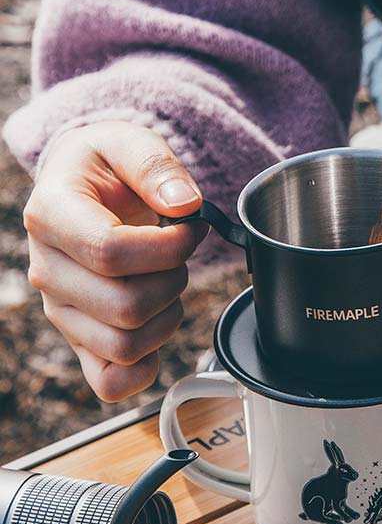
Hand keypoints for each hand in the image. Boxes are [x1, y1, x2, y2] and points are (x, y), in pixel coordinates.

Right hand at [23, 122, 207, 400]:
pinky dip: (147, 364)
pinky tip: (159, 323)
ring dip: (168, 315)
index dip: (169, 246)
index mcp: (52, 216)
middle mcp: (48, 270)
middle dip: (174, 277)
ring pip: (125, 346)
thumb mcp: (129, 141)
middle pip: (125, 306)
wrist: (86, 187)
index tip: (191, 226)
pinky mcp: (80, 338)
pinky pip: (110, 382)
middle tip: (181, 251)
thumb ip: (156, 166)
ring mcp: (62, 310)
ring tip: (169, 279)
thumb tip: (184, 205)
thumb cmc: (107, 166)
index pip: (110, 252)